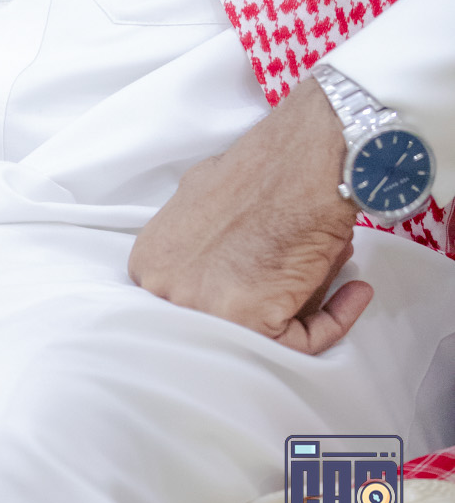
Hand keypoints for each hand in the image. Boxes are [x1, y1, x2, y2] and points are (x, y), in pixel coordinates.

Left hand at [128, 77, 372, 353]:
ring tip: (330, 273)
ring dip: (306, 307)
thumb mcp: (197, 201)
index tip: (266, 279)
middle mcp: (166, 292)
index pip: (194, 301)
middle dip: (272, 301)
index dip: (236, 289)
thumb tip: (216, 265)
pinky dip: (335, 320)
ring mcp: (203, 311)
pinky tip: (353, 293)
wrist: (300, 159)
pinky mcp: (250, 324)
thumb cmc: (257, 172)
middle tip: (303, 280)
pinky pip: (301, 344)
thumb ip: (194, 243)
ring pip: (264, 336)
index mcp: (148, 264)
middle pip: (228, 321)